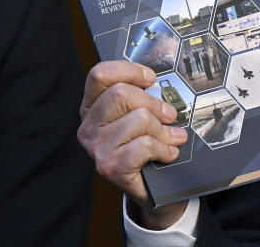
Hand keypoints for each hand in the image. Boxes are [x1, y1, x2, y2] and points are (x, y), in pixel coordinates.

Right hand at [78, 60, 188, 227]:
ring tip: (171, 138)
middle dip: (154, 104)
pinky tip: (168, 153)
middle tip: (170, 116)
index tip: (151, 79)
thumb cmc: (145, 146)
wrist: (150, 188)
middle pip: (122, 93)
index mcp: (92, 107)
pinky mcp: (109, 167)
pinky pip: (144, 145)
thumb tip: (162, 86)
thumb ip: (143, 98)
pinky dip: (163, 148)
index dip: (129, 71)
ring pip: (139, 119)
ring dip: (163, 130)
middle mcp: (88, 126)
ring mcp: (96, 148)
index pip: (101, 74)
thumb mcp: (140, 116)